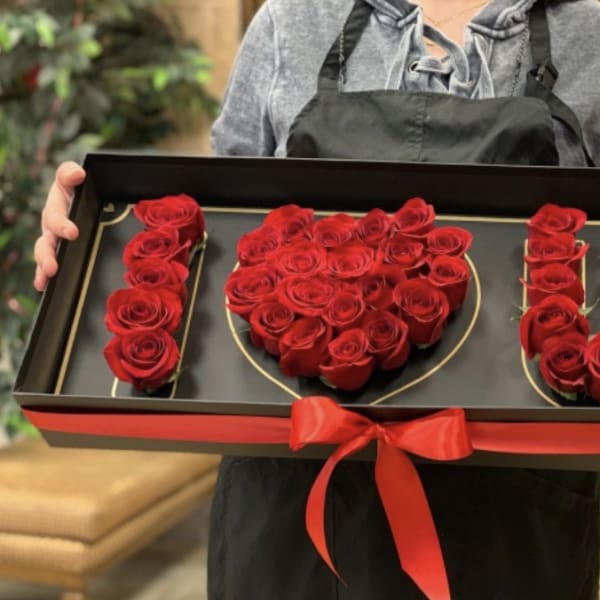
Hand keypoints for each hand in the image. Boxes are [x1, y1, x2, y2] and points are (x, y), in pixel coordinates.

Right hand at [33, 161, 85, 290]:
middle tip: (52, 266)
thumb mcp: (72, 177)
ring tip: (47, 276)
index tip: (72, 232)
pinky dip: (43, 274)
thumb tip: (77, 173)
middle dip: (47, 254)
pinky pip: (48, 264)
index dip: (62, 224)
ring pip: (45, 252)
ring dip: (44, 265)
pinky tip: (42, 285)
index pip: (55, 214)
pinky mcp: (57, 250)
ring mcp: (53, 239)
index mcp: (56, 206)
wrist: (82, 194)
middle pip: (45, 240)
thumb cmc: (76, 186)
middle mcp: (51, 224)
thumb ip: (70, 173)